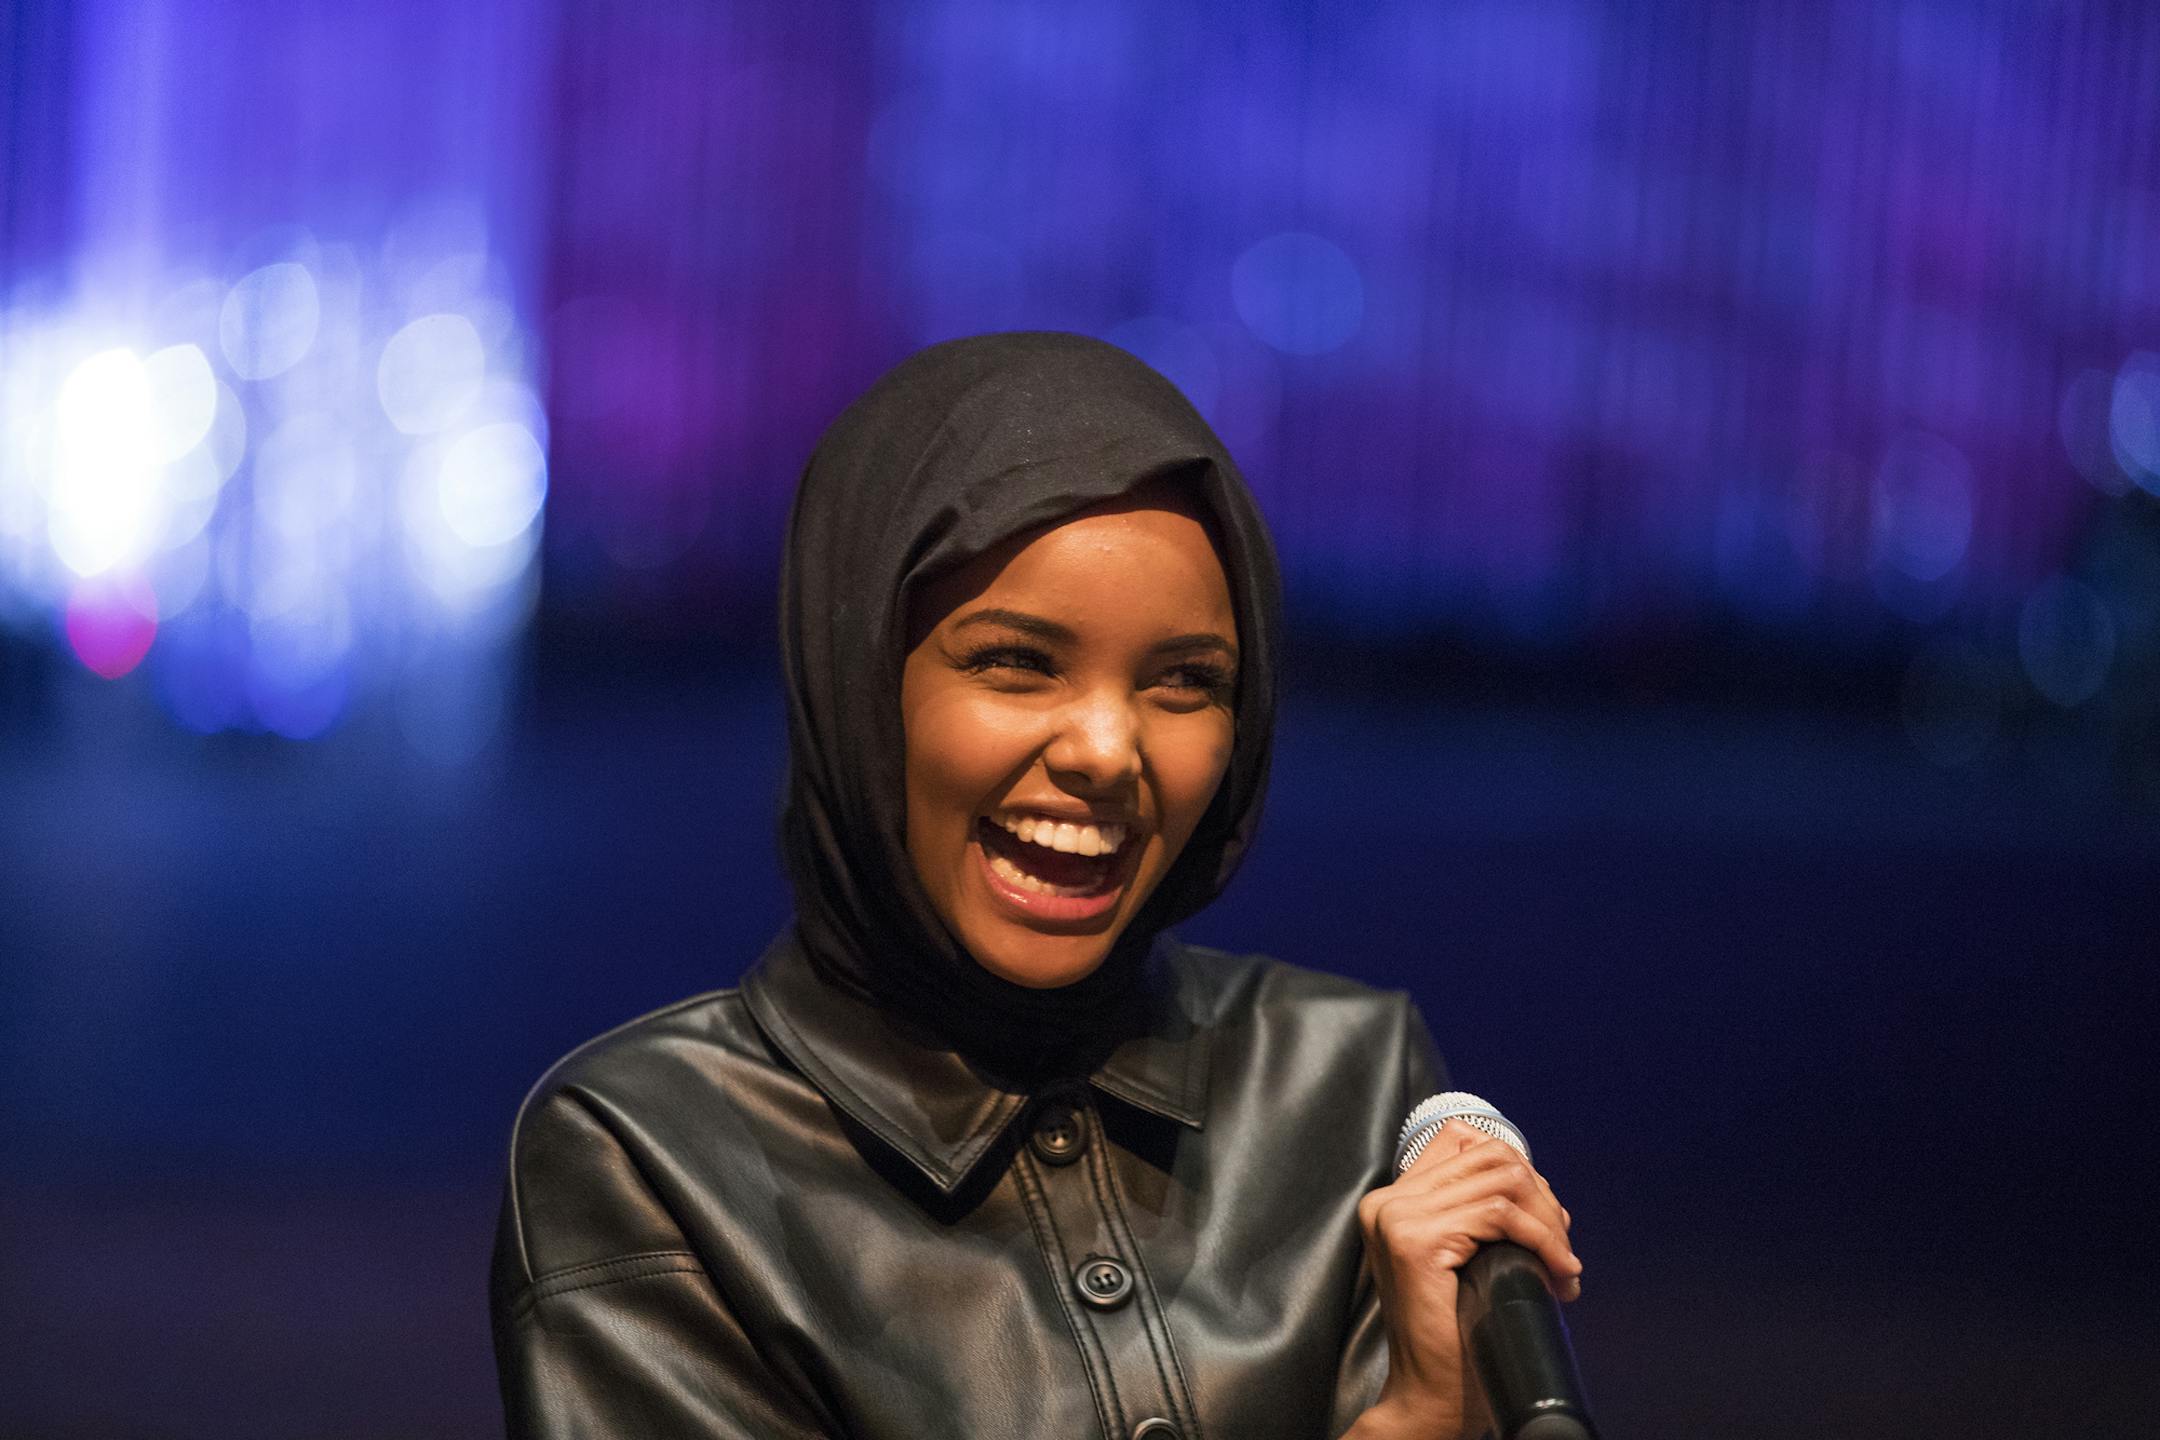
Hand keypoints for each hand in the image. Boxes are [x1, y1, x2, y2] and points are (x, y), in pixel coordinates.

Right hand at [1345, 1120, 1581, 1439]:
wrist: (1431, 1394)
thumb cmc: (1454, 1335)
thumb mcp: (1460, 1260)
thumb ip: (1474, 1216)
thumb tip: (1540, 1190)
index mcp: (1391, 1201)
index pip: (1462, 1138)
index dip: (1515, 1167)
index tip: (1543, 1219)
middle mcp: (1387, 1201)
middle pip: (1489, 1155)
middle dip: (1542, 1197)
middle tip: (1563, 1248)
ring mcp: (1398, 1217)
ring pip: (1501, 1181)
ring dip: (1549, 1222)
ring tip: (1564, 1264)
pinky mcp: (1417, 1241)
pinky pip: (1499, 1215)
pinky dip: (1542, 1240)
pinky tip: (1558, 1271)